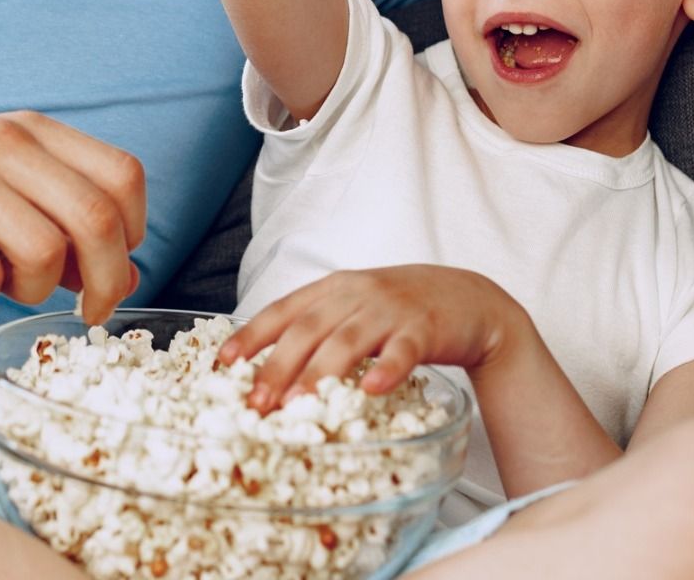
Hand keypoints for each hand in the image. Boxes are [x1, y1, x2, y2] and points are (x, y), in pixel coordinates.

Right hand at [0, 111, 145, 323]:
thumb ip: (57, 220)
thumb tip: (125, 276)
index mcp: (30, 130)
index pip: (123, 177)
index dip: (132, 235)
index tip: (108, 271)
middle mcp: (1, 140)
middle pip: (96, 218)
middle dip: (105, 282)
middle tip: (86, 313)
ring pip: (44, 253)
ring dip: (31, 290)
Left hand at [218, 266, 519, 411]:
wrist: (469, 299)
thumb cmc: (402, 309)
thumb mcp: (353, 306)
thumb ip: (318, 330)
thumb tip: (268, 373)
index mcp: (332, 289)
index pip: (283, 310)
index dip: (251, 335)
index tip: (224, 363)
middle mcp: (355, 294)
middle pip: (308, 329)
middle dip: (277, 366)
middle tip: (255, 402)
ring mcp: (390, 310)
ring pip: (348, 341)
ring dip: (319, 374)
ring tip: (297, 405)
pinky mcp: (424, 329)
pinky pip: (402, 351)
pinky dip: (386, 370)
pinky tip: (371, 390)